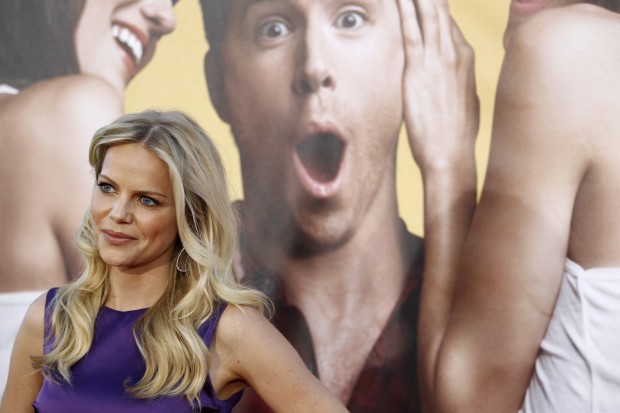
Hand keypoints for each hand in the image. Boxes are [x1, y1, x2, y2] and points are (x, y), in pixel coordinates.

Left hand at [398, 0, 478, 173]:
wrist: (451, 154)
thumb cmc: (456, 135)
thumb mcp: (464, 101)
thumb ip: (457, 83)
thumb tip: (453, 79)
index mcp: (465, 58)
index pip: (447, 21)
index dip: (435, 4)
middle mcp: (455, 52)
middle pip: (440, 9)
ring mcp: (438, 59)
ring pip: (428, 13)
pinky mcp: (419, 70)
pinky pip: (411, 31)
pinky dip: (405, 10)